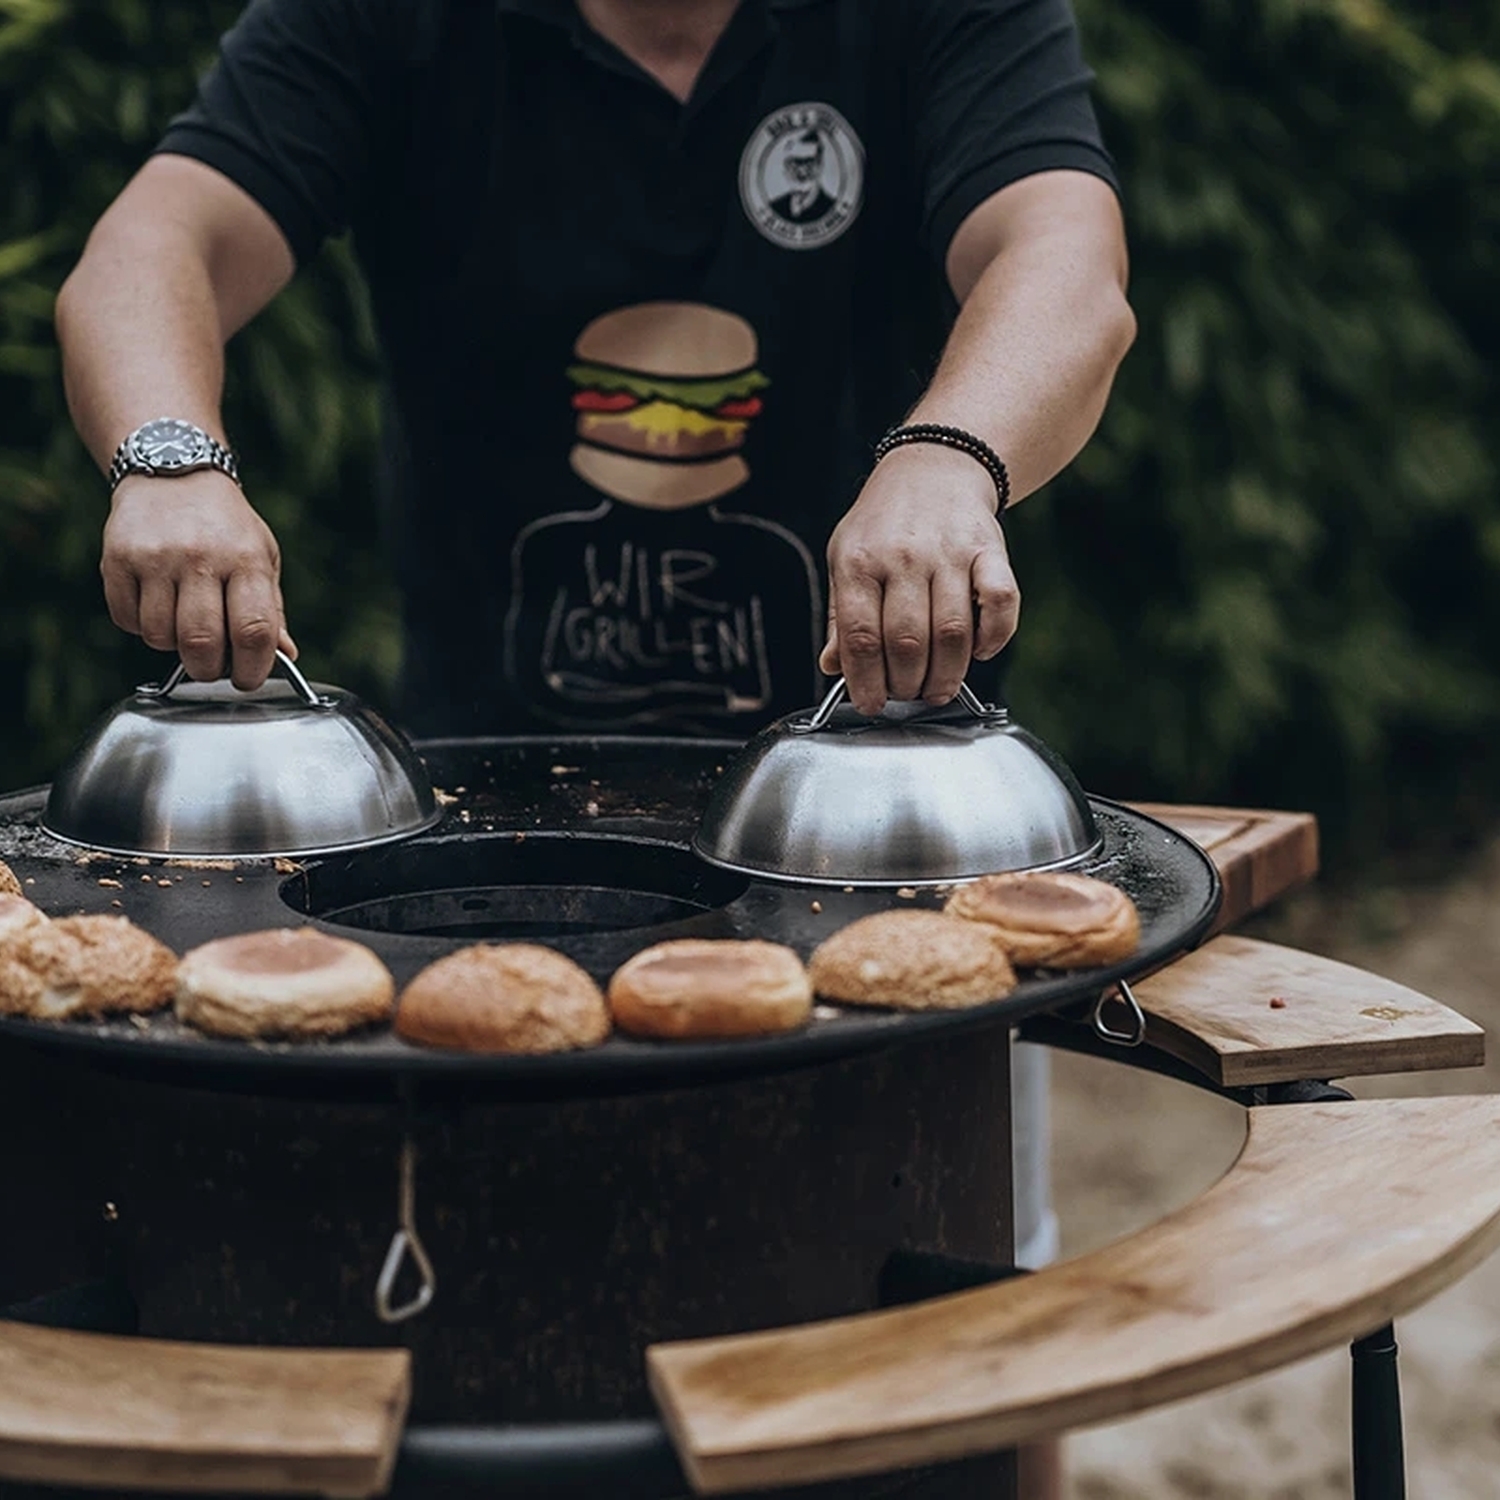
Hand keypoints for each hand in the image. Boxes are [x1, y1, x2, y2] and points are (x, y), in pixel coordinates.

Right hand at [101, 471, 296, 690]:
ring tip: (183, 624)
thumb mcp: (262, 558)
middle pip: (201, 642)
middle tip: (212, 666)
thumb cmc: (226, 528)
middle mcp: (200, 557)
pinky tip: (156, 605)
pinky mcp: (117, 558)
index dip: (253, 668)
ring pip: (159, 637)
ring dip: (172, 646)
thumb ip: (272, 610)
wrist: (174, 475)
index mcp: (246, 560)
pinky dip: (141, 626)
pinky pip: (127, 620)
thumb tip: (285, 655)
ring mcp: (155, 557)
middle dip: (208, 669)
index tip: (248, 678)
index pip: (254, 630)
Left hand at [819, 444, 1018, 714]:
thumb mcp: (845, 559)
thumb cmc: (884, 524)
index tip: (870, 704)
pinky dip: (994, 637)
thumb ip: (841, 617)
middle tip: (906, 696)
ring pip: (953, 633)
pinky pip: (1000, 603)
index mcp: (858, 562)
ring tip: (937, 689)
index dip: (866, 682)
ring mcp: (949, 552)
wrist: (934, 467)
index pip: (861, 637)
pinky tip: (979, 652)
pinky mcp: (990, 550)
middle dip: (907, 685)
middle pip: (908, 643)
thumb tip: (833, 667)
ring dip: (947, 675)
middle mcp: (903, 556)